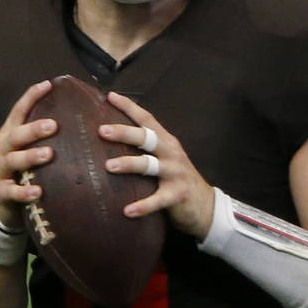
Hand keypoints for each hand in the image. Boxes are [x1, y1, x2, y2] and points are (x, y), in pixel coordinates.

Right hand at [0, 80, 55, 226]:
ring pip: (13, 160)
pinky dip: (23, 192)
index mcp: (10, 133)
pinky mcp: (0, 192)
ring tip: (49, 154)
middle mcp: (2, 149)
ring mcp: (0, 170)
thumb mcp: (32, 147)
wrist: (5, 201)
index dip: (31, 97)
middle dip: (34, 129)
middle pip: (16, 135)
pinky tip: (38, 192)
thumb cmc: (27, 168)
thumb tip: (84, 114)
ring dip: (30, 156)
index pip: (19, 111)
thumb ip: (48, 134)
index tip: (48, 85)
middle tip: (54, 125)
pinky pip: (11, 191)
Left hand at [99, 91, 214, 238]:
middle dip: (124, 132)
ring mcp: (175, 173)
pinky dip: (142, 206)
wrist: (206, 205)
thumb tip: (111, 139)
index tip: (110, 96)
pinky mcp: (177, 194)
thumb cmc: (176, 179)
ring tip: (109, 166)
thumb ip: (145, 149)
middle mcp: (171, 153)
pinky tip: (127, 211)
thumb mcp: (164, 158)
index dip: (129, 106)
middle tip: (102, 131)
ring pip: (149, 165)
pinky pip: (158, 200)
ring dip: (129, 164)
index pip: (147, 118)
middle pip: (146, 138)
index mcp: (165, 141)